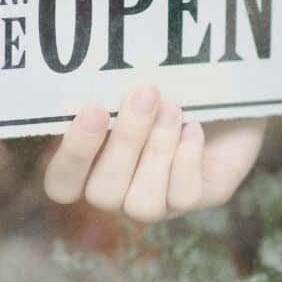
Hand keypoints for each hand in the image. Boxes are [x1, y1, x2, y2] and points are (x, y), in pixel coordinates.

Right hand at [43, 86, 264, 222]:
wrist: (220, 84)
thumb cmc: (163, 78)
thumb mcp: (131, 80)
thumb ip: (107, 89)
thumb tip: (92, 75)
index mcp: (89, 164)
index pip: (61, 184)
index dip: (73, 156)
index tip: (93, 110)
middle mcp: (117, 191)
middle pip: (102, 194)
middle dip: (125, 142)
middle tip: (145, 94)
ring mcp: (156, 201)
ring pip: (142, 205)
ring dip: (157, 152)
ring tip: (173, 108)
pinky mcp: (195, 198)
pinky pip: (183, 197)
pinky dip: (188, 158)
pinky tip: (195, 127)